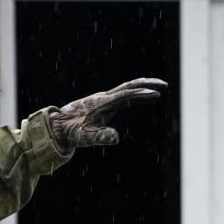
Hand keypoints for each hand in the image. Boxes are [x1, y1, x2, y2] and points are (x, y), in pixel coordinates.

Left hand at [49, 77, 166, 149]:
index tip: (155, 94)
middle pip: (129, 86)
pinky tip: (145, 98)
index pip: (125, 95)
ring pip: (127, 88)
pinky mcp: (104, 103)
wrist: (58, 125)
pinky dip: (136, 94)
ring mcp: (104, 99)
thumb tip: (116, 138)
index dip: (141, 94)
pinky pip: (124, 96)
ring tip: (159, 89)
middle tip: (164, 85)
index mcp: (102, 103)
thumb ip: (100, 137)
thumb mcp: (85, 137)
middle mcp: (104, 97)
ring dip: (143, 87)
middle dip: (147, 84)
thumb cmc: (71, 132)